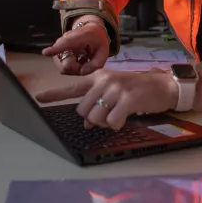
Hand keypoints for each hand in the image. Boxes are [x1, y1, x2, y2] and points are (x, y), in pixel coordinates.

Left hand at [35, 69, 178, 129]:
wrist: (163, 85)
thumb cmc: (138, 90)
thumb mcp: (115, 93)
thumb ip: (97, 104)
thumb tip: (86, 122)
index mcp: (99, 77)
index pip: (73, 87)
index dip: (54, 94)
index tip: (38, 97)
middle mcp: (104, 81)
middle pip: (83, 110)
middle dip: (92, 119)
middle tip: (108, 115)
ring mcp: (116, 89)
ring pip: (96, 118)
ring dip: (105, 123)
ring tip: (118, 115)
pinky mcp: (128, 99)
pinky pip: (112, 121)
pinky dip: (117, 124)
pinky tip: (125, 117)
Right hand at [42, 16, 109, 75]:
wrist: (91, 31)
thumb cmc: (98, 41)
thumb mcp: (104, 52)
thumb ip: (96, 64)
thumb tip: (82, 72)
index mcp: (79, 37)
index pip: (65, 43)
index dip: (55, 49)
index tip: (45, 52)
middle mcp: (64, 41)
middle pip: (66, 64)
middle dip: (77, 68)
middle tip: (86, 60)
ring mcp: (59, 48)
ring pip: (64, 67)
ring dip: (75, 68)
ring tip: (83, 59)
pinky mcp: (57, 54)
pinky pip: (63, 67)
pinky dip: (71, 67)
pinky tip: (77, 60)